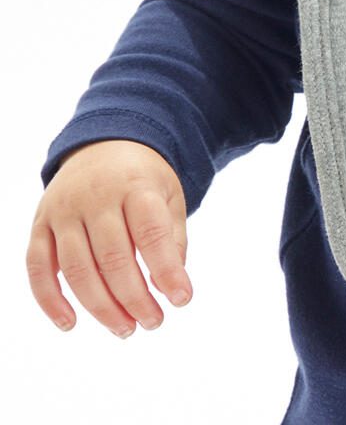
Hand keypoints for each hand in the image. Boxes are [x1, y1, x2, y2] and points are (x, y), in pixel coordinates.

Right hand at [26, 139, 192, 337]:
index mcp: (135, 185)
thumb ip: (172, 238)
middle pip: (113, 257)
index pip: (151, 232)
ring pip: (76, 268)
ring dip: (100, 307)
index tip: (181, 299)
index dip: (166, 270)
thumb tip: (171, 287)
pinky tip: (70, 323)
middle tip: (153, 322)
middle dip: (135, 297)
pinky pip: (37, 267)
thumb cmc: (142, 179)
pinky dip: (49, 300)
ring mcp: (64, 210)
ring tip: (125, 328)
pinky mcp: (40, 223)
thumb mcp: (168, 195)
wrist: (102, 143)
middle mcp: (96, 196)